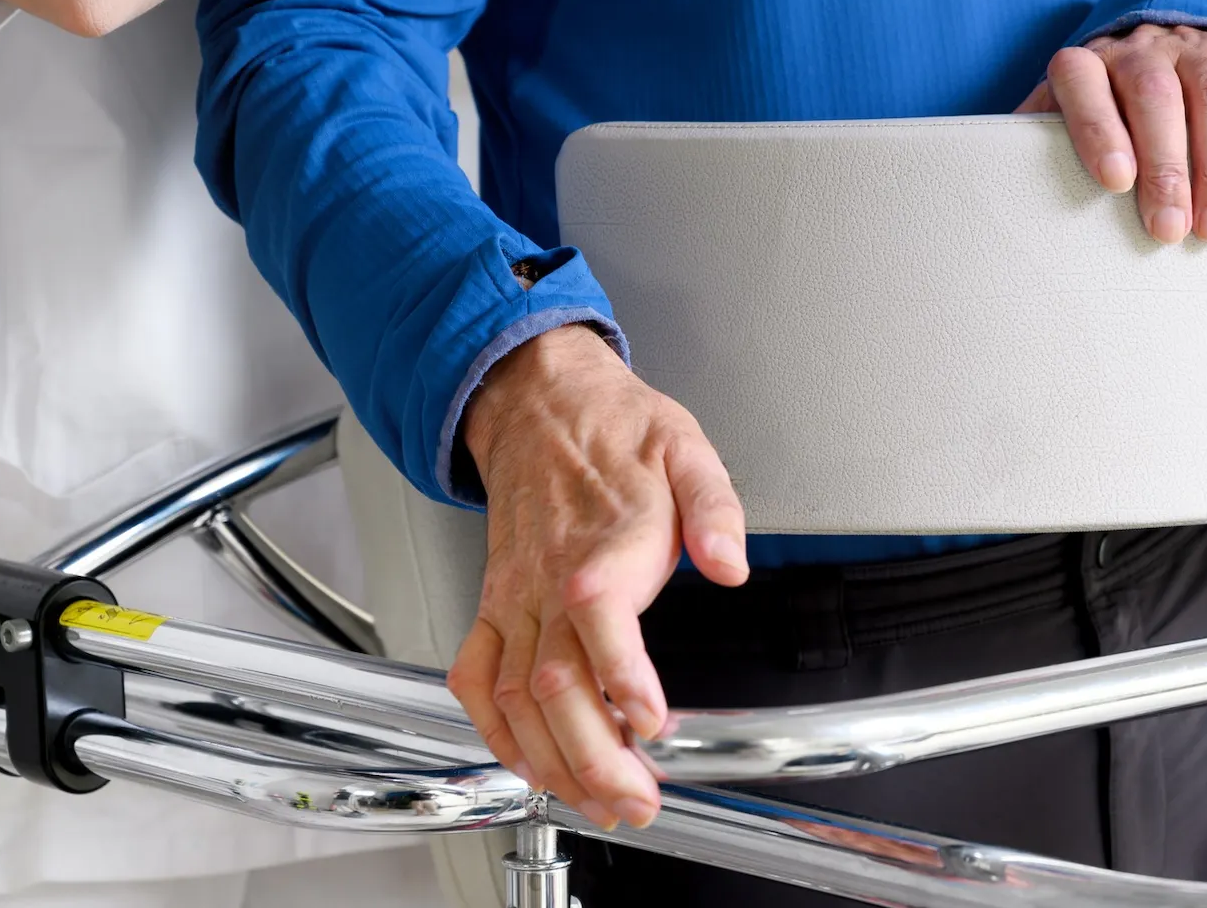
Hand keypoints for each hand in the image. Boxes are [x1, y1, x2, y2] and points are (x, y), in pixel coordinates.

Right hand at [447, 324, 747, 828]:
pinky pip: (476, 679)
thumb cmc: (615, 432)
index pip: (599, 620)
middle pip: (553, 684)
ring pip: (514, 698)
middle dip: (592, 757)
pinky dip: (494, 732)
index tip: (652, 724)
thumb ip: (715, 510)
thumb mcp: (687, 449)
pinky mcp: (492, 607)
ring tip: (597, 804)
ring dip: (551, 762)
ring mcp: (513, 601)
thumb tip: (730, 563)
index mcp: (601, 547)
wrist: (539, 403)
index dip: (621, 678)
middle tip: (636, 802)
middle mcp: (546, 584)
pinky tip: (528, 766)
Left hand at [1016, 24, 1206, 244]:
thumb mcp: (1059, 122)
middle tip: (1170, 229)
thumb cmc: (1103, 108)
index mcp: (1087, 63)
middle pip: (1157, 96)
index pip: (1082, 82)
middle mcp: (1142, 48)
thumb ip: (1034, 149)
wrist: (1155, 46)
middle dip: (1166, 167)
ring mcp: (1198, 47)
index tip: (1115, 180)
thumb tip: (1002, 192)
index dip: (1097, 129)